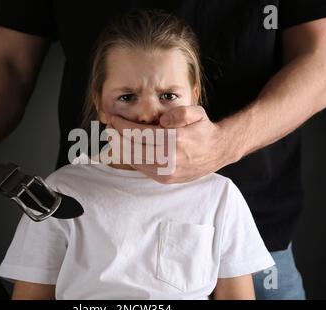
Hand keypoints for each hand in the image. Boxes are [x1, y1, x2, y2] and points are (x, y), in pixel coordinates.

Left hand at [110, 106, 233, 183]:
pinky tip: (126, 148)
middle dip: (116, 136)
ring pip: (134, 160)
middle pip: (132, 147)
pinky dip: (130, 158)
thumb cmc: (203, 130)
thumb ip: (180, 113)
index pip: (139, 133)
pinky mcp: (165, 179)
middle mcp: (169, 158)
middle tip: (108, 126)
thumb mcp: (197, 113)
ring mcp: (167, 172)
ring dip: (120, 148)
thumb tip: (163, 120)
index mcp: (175, 140)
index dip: (122, 125)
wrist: (217, 151)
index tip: (113, 118)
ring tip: (112, 136)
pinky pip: (142, 168)